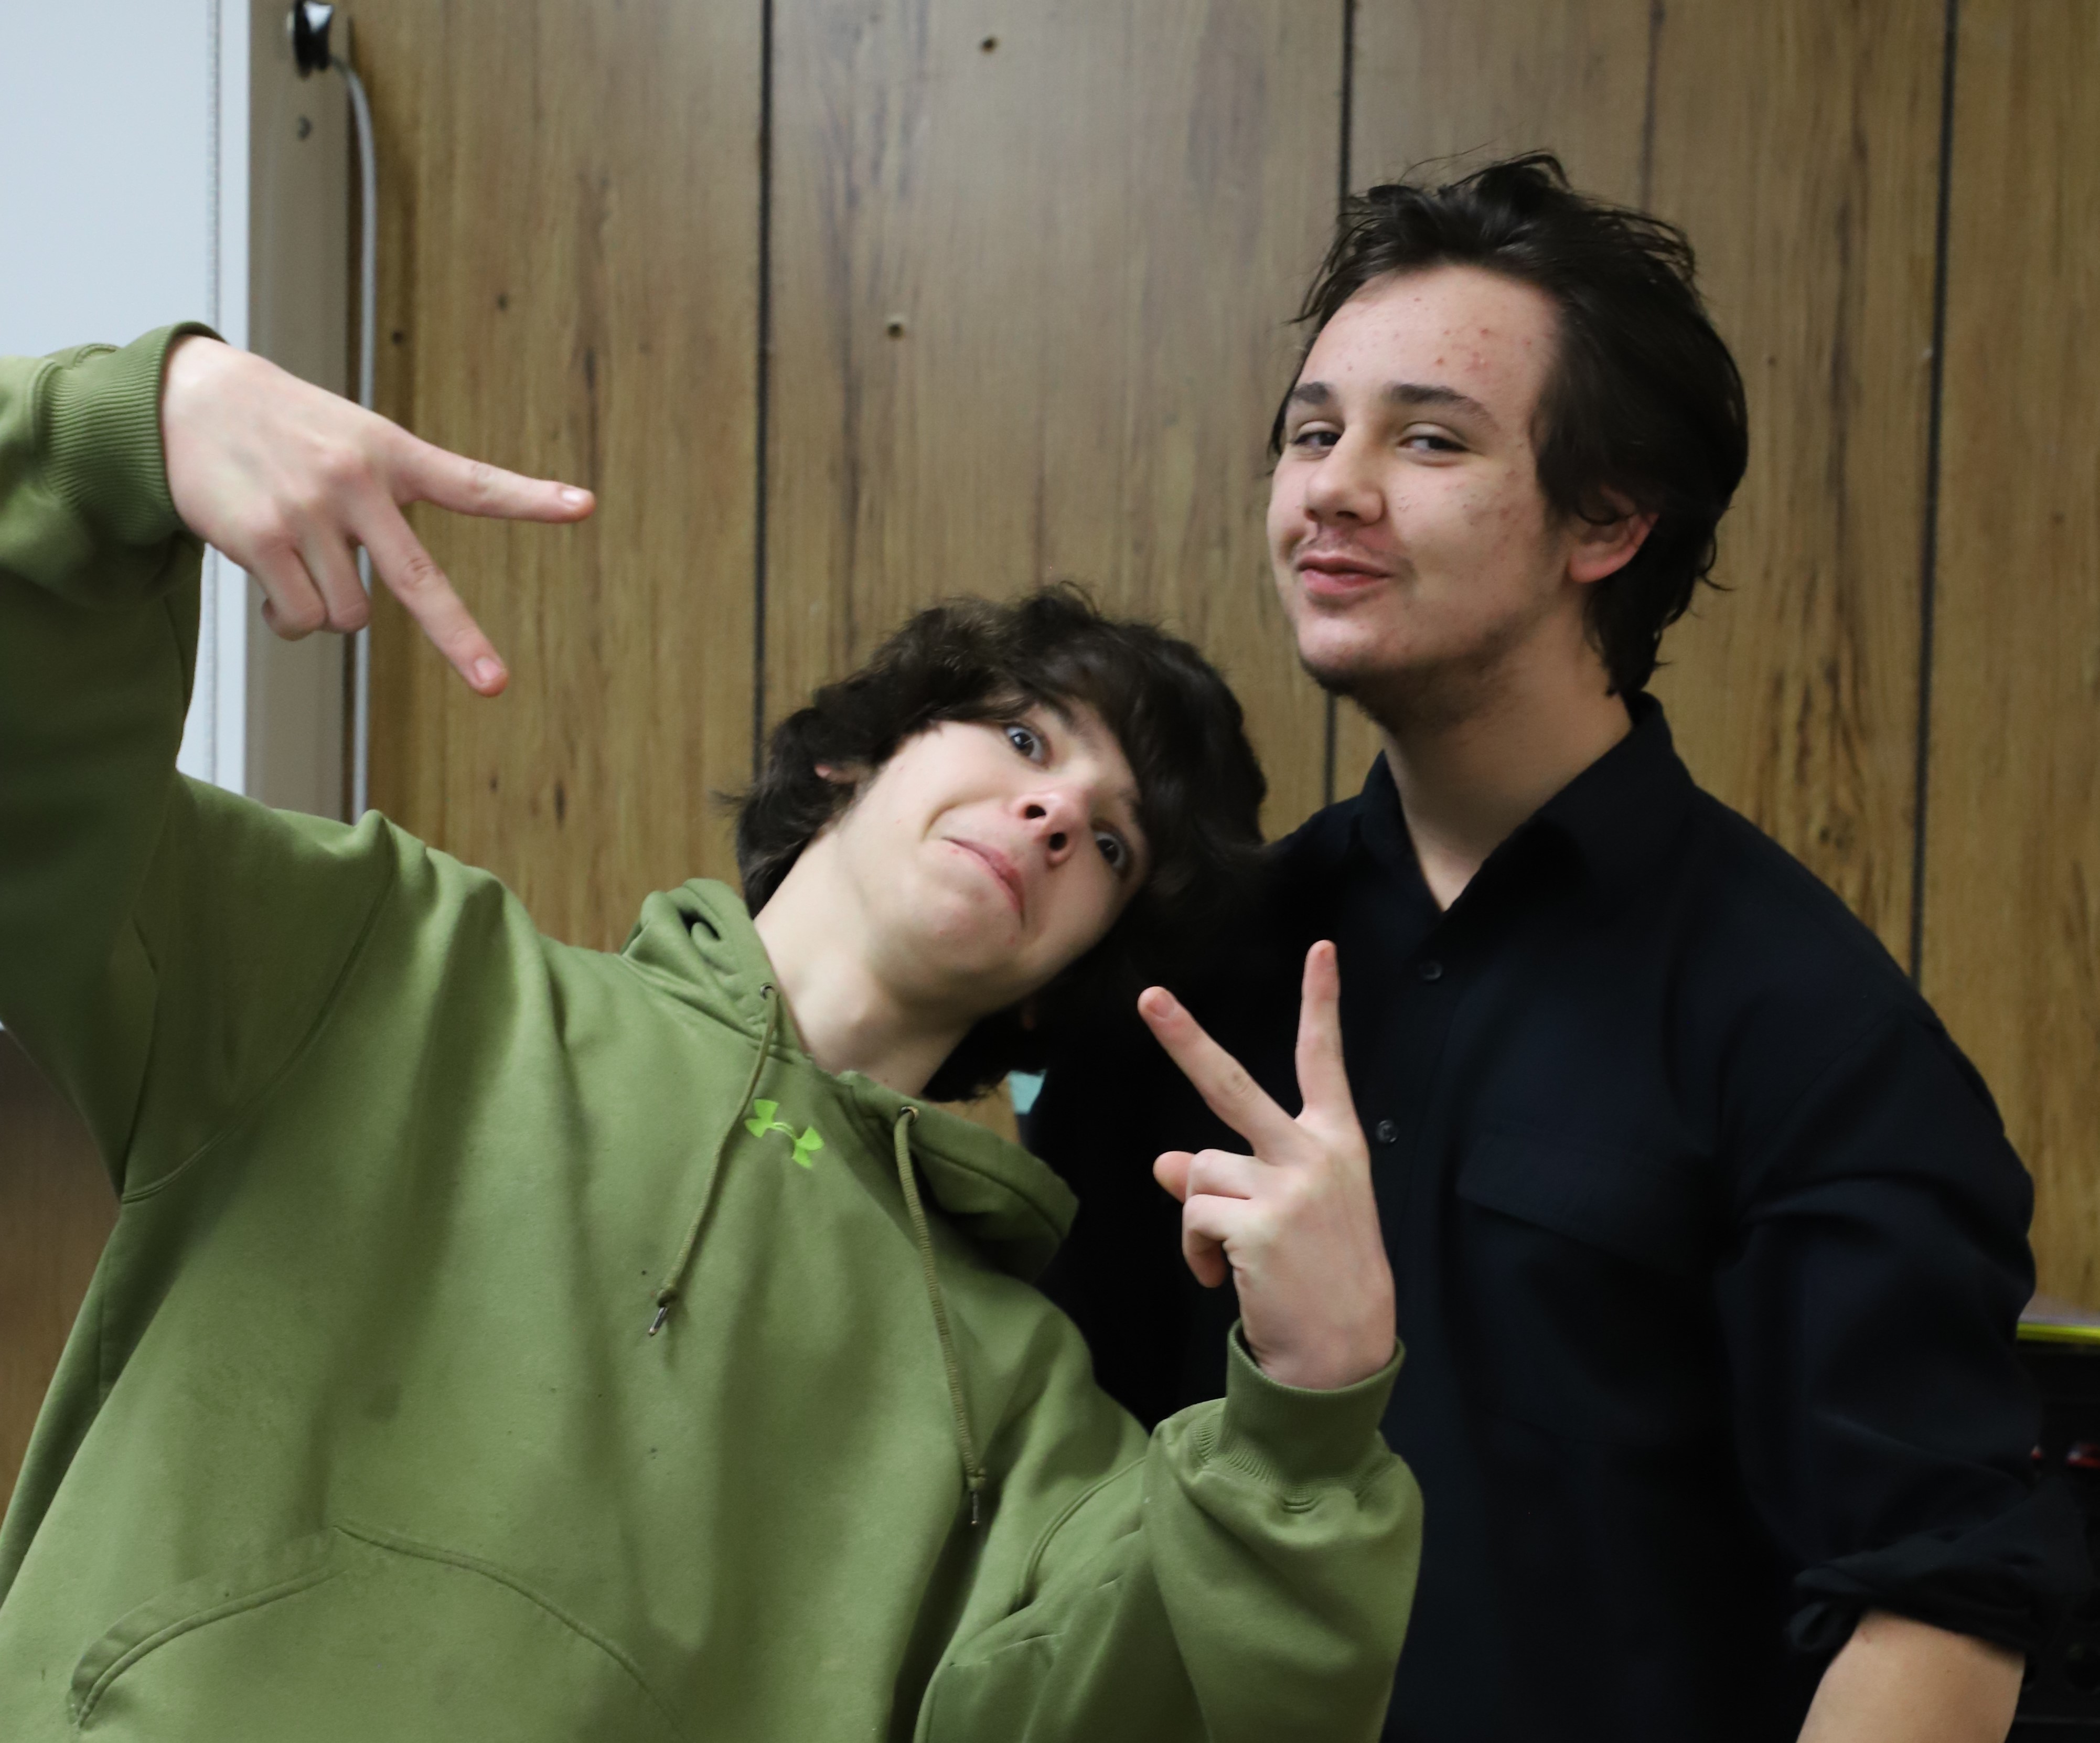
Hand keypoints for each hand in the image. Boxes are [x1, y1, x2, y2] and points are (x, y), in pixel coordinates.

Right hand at [159, 334, 593, 694]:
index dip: (530, 497)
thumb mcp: (351, 441)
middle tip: (496, 685)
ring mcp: (309, 512)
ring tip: (301, 564)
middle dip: (460, 639)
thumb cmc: (285, 430)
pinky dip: (288, 619)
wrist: (188, 399)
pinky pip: (298, 617)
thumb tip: (372, 599)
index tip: (584, 506)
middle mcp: (356, 483)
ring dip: (329, 610)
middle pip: (420, 581)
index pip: (473, 482)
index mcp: (392, 453)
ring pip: (349, 614)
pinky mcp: (260, 538)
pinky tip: (268, 582)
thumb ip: (386, 501)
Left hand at [1139, 942, 1395, 1389]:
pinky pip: (1191, 1216)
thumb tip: (1165, 1160)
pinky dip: (1193, 1251)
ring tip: (1230, 1257)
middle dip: (1184, 1039)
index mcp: (1336, 1145)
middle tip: (1147, 997)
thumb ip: (1235, 1176)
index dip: (1322, 1004)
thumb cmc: (1318, 1278)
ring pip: (1198, 1172)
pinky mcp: (1257, 1226)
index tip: (1321, 949)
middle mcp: (1314, 1156)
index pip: (1325, 1062)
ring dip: (1199, 1218)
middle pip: (1232, 1086)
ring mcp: (1287, 1189)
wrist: (1343, 1355)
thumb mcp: (1290, 1214)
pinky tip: (1222, 1278)